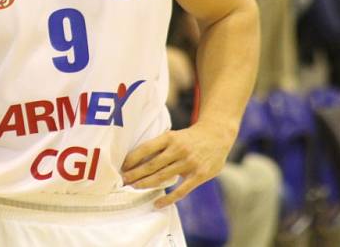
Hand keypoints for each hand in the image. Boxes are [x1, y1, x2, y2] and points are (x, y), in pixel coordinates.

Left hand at [121, 120, 235, 207]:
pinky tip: (157, 203)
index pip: (146, 148)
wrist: (217, 136)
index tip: (122, 167)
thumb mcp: (174, 135)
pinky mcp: (199, 175)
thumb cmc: (189, 138)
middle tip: (123, 181)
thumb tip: (137, 160)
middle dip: (135, 174)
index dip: (132, 159)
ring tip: (134, 188)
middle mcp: (178, 149)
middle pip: (152, 164)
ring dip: (146, 184)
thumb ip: (160, 146)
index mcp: (169, 138)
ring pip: (163, 176)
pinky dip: (168, 198)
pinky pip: (181, 190)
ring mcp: (189, 162)